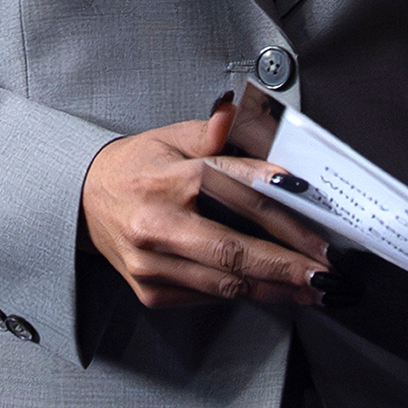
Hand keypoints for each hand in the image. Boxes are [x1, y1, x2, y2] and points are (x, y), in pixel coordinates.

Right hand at [81, 93, 332, 309]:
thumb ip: (212, 132)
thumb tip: (235, 111)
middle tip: (325, 273)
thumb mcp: (170, 138)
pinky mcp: (150, 289)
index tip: (316, 226)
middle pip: (234, 251)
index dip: (282, 210)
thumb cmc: (134, 168)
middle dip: (288, 265)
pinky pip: (208, 296)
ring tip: (309, 288)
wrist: (83, 199)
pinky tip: (266, 289)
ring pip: (226, 283)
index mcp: (166, 179)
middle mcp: (155, 223)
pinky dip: (241, 293)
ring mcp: (150, 262)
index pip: (235, 192)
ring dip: (274, 288)